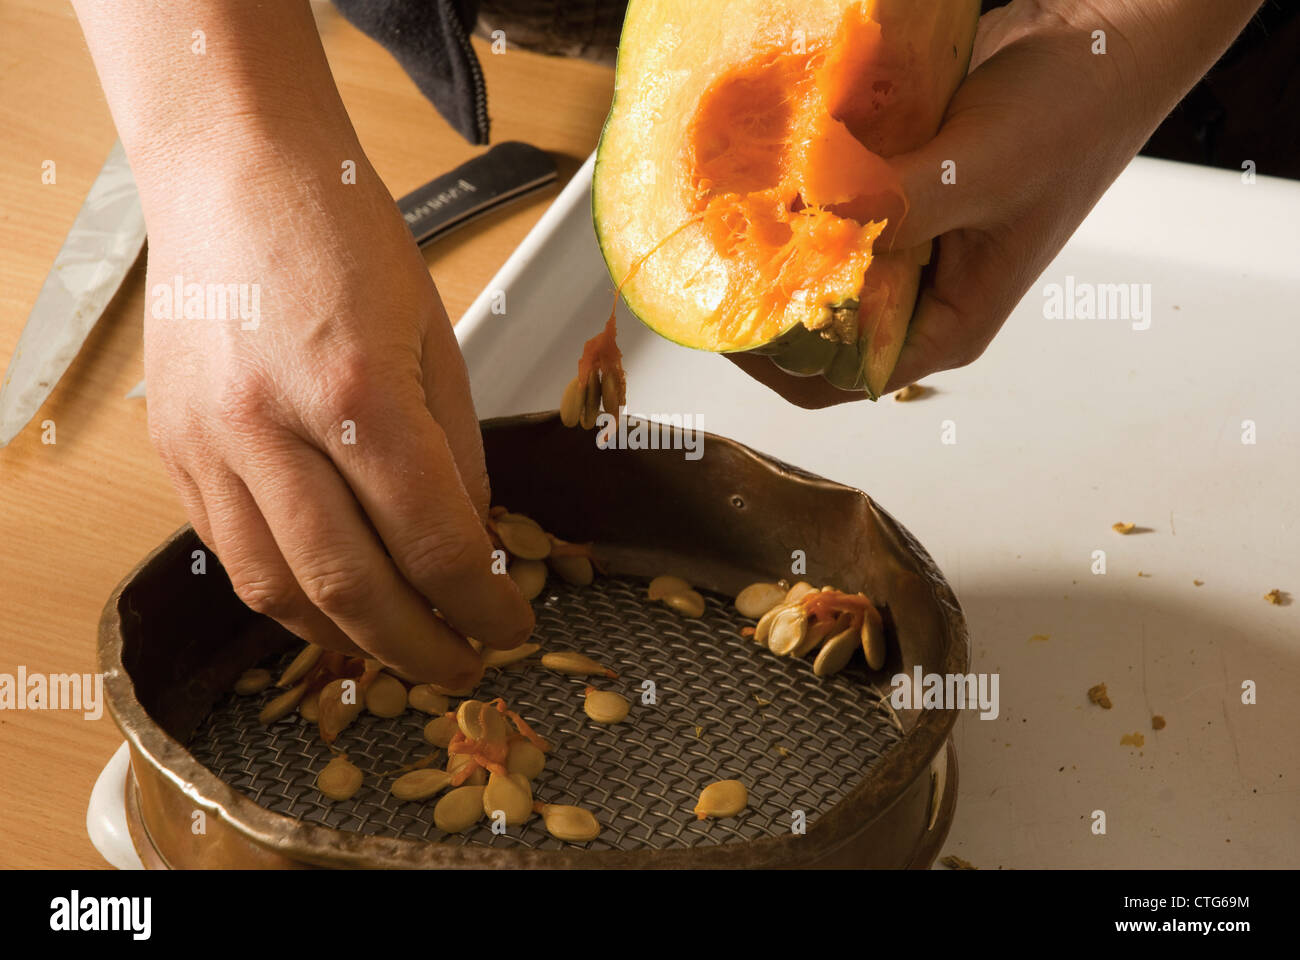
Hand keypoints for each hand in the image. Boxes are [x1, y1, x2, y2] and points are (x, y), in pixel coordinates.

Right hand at [141, 127, 532, 684]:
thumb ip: (456, 453)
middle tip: (462, 666)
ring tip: (399, 655)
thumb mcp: (435, 337)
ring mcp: (210, 440)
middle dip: (420, 648)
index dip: (481, 604)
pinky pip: (231, 553)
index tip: (512, 627)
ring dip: (348, 642)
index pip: (433, 540)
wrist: (236, 172)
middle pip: (352, 586)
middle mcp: (272, 424)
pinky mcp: (174, 449)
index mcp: (358, 388)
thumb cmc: (343, 235)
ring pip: (278, 590)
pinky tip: (329, 610)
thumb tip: (473, 541)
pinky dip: (287, 598)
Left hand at [735, 0, 1262, 407]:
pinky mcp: (895, 194)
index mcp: (949, 323)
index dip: (775, 361)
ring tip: (723, 216)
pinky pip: (831, 211)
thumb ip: (897, 206)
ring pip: (820, 268)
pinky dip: (799, 197)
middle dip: (765, 300)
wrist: (1101, 35)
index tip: (723, 314)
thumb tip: (812, 225)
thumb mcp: (981, 170)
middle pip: (819, 328)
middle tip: (711, 257)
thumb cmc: (1070, 116)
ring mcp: (907, 243)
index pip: (842, 377)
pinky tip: (763, 171)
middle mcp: (922, 294)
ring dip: (776, 245)